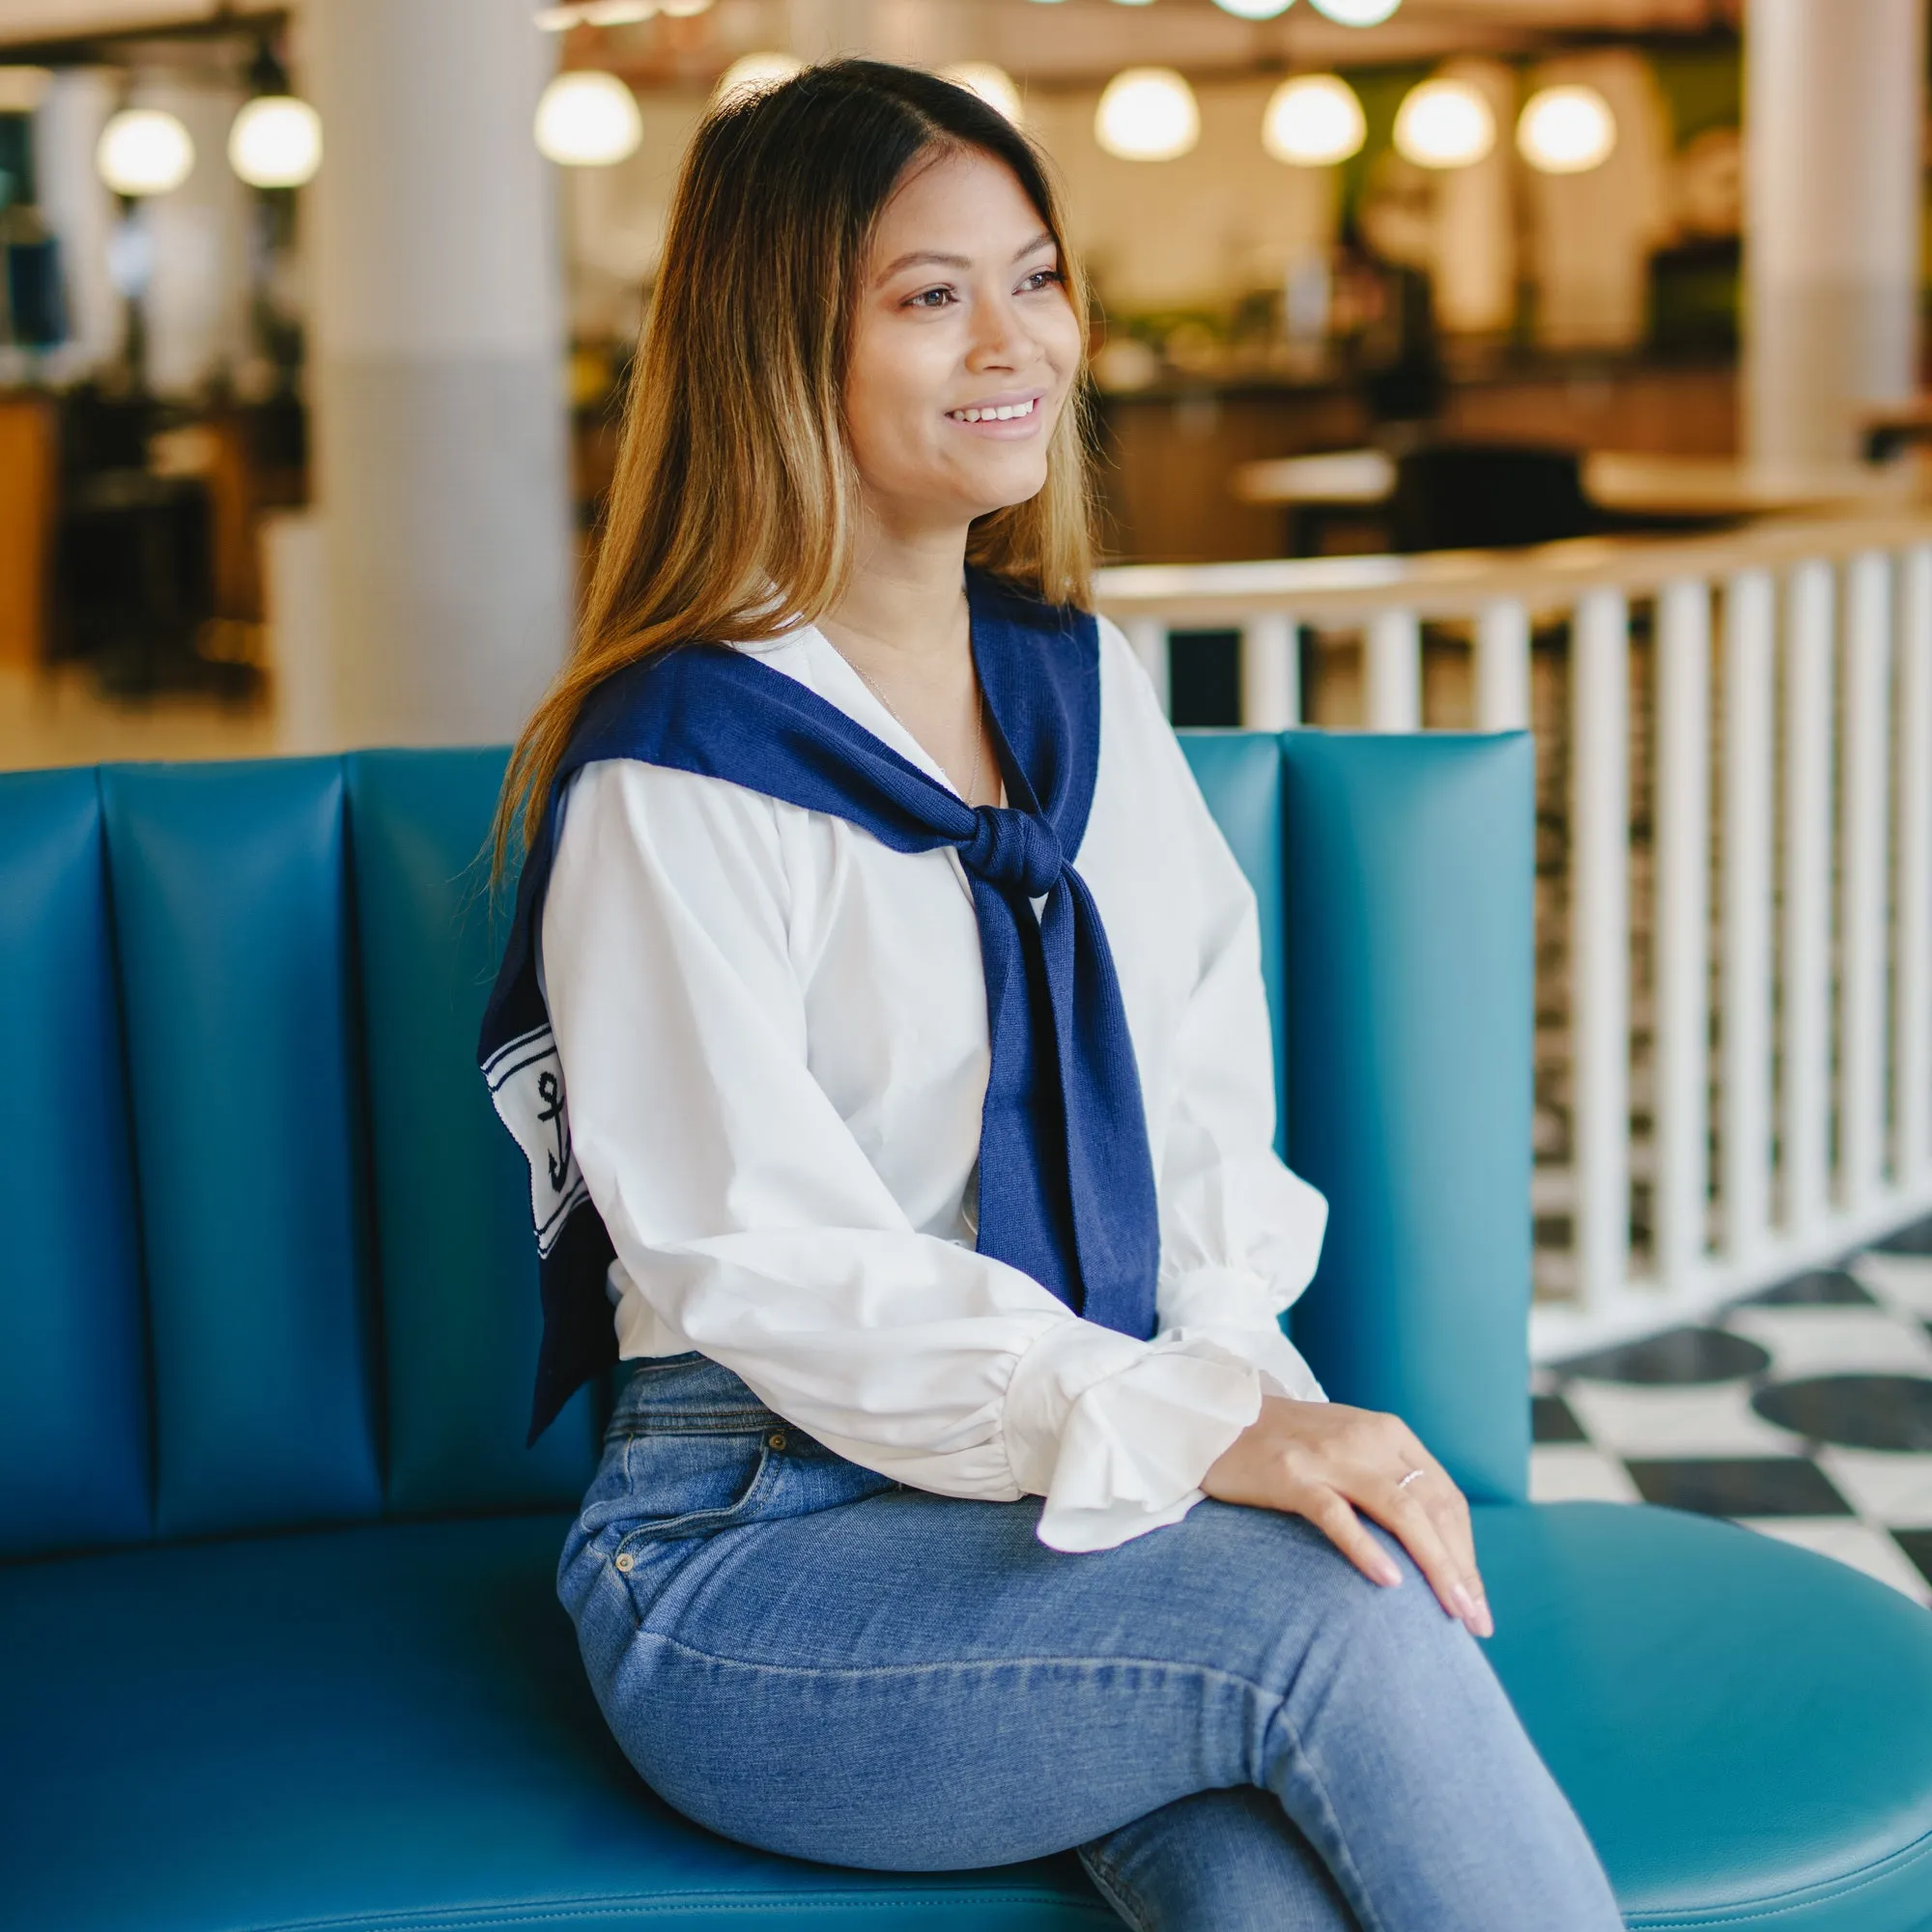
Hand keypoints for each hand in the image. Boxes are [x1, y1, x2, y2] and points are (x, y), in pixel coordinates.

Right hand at [1201, 1396, 1492, 1637]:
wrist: (1213, 1419)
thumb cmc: (1284, 1447)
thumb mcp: (1347, 1451)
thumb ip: (1386, 1482)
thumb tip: (1430, 1550)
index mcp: (1389, 1434)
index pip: (1446, 1498)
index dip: (1467, 1552)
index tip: (1474, 1601)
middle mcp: (1368, 1438)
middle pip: (1433, 1507)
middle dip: (1461, 1568)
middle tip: (1476, 1622)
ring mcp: (1329, 1455)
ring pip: (1401, 1511)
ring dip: (1434, 1564)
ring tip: (1452, 1610)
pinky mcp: (1291, 1475)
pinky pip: (1337, 1514)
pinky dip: (1367, 1548)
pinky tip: (1389, 1583)